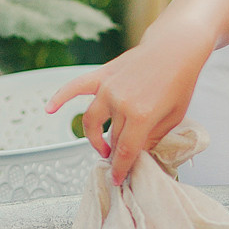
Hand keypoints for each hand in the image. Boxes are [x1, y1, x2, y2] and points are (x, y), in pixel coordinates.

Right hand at [46, 0, 228, 182]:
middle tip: (120, 160)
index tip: (117, 180)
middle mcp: (120, 103)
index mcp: (141, 116)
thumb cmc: (179, 83)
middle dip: (115, 152)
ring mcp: (108, 89)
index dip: (121, 169)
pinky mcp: (102, 76)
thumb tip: (138, 153)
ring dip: (94, 138)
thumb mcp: (174, 116)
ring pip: (91, 121)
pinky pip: (76, 88)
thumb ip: (153, 136)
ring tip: (104, 147)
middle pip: (112, 137)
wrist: (175, 49)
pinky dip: (60, 97)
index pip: (125, 151)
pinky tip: (49, 109)